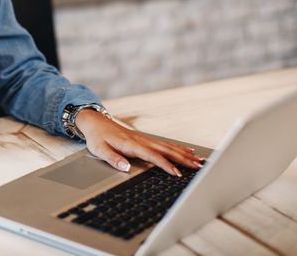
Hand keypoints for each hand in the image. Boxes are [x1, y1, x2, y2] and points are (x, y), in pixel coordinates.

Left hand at [75, 109, 203, 175]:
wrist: (96, 122)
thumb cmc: (97, 137)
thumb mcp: (99, 149)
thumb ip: (112, 158)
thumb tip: (125, 167)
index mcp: (131, 144)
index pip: (152, 156)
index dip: (166, 165)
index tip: (178, 173)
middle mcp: (141, 140)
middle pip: (166, 150)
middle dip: (183, 159)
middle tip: (199, 167)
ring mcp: (145, 139)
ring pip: (168, 147)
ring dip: (185, 154)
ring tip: (200, 160)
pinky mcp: (145, 139)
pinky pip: (165, 144)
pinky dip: (178, 148)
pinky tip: (188, 151)